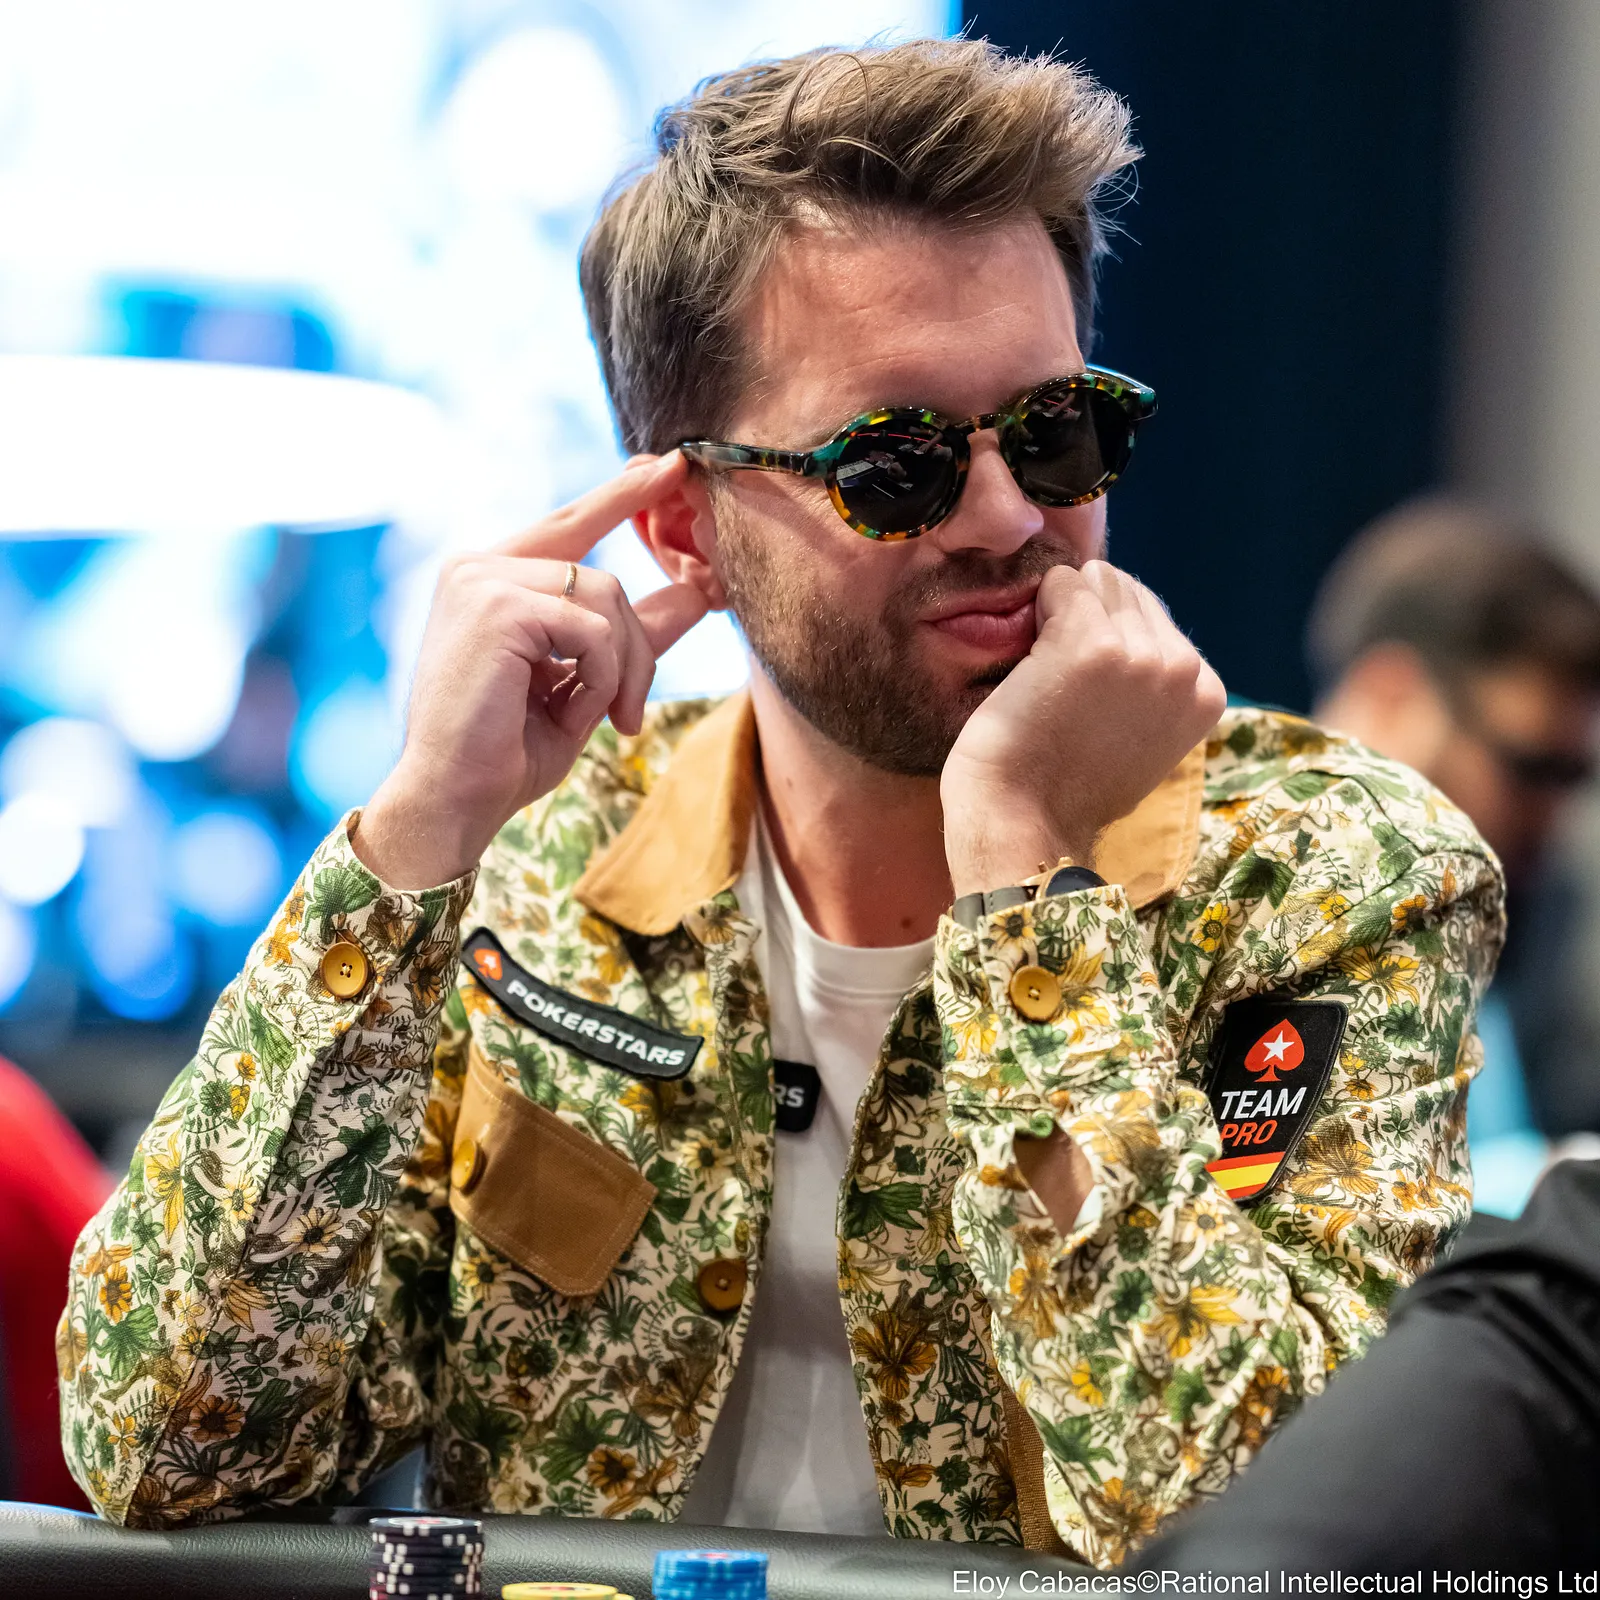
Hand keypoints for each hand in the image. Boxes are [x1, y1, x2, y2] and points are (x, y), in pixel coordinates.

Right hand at [353, 453, 708, 887]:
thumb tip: (698, 593)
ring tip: (605, 718)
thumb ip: (632, 635)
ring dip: (624, 670)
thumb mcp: (585, 685)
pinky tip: (577, 713)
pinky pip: (594, 630)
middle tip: (633, 711)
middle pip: (603, 576)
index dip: (623, 496)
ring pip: (607, 601)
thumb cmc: (506, 752)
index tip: (670, 466)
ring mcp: (484, 579)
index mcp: (490, 579)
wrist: (452, 800)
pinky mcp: (498, 605)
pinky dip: (602, 679)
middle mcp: (479, 566)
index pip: (568, 525)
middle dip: (638, 644)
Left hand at [941, 561, 1224, 897]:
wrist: (1024, 822)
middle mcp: (1183, 670)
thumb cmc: (1066, 786)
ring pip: (1095, 581)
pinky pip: (1060, 583)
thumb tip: (1134, 624)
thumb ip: (1155, 683)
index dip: (1113, 639)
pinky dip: (1037, 610)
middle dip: (1090, 620)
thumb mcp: (1145, 737)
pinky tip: (1032, 664)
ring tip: (1051, 679)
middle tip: (1066, 687)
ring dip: (1061, 615)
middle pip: (1127, 589)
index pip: (1157, 614)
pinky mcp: (1089, 645)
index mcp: (1208, 692)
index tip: (1093, 696)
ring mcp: (1140, 655)